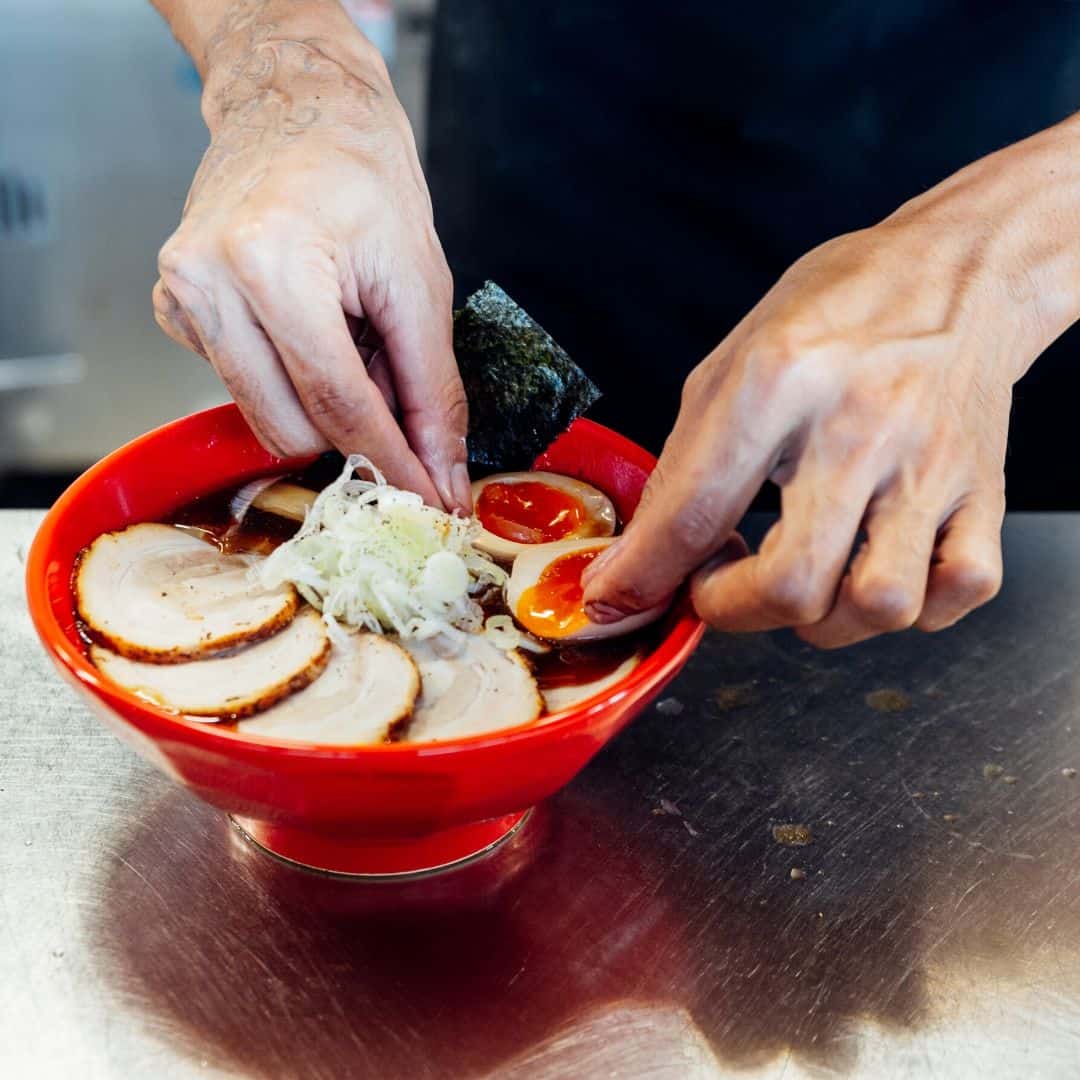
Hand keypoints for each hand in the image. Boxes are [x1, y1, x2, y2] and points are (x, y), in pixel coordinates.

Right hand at [152, 13, 467, 509]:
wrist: (295, 108)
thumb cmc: (362, 177)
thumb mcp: (419, 284)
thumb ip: (432, 389)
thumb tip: (441, 472)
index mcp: (272, 262)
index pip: (337, 403)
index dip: (390, 461)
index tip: (426, 498)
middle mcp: (208, 281)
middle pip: (292, 426)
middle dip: (355, 431)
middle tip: (390, 383)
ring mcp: (180, 295)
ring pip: (263, 417)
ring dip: (320, 404)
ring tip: (346, 338)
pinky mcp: (172, 308)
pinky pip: (241, 386)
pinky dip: (286, 377)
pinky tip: (304, 325)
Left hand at [584, 200, 1054, 646]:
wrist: (954, 271)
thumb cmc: (832, 315)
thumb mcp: (729, 366)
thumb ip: (683, 468)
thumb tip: (638, 563)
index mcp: (777, 382)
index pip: (696, 512)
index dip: (643, 576)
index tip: (619, 598)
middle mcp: (858, 428)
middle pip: (793, 583)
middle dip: (734, 611)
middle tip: (720, 584)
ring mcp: (931, 464)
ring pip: (880, 605)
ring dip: (824, 621)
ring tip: (804, 579)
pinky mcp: (986, 487)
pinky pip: (962, 589)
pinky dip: (915, 608)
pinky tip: (877, 569)